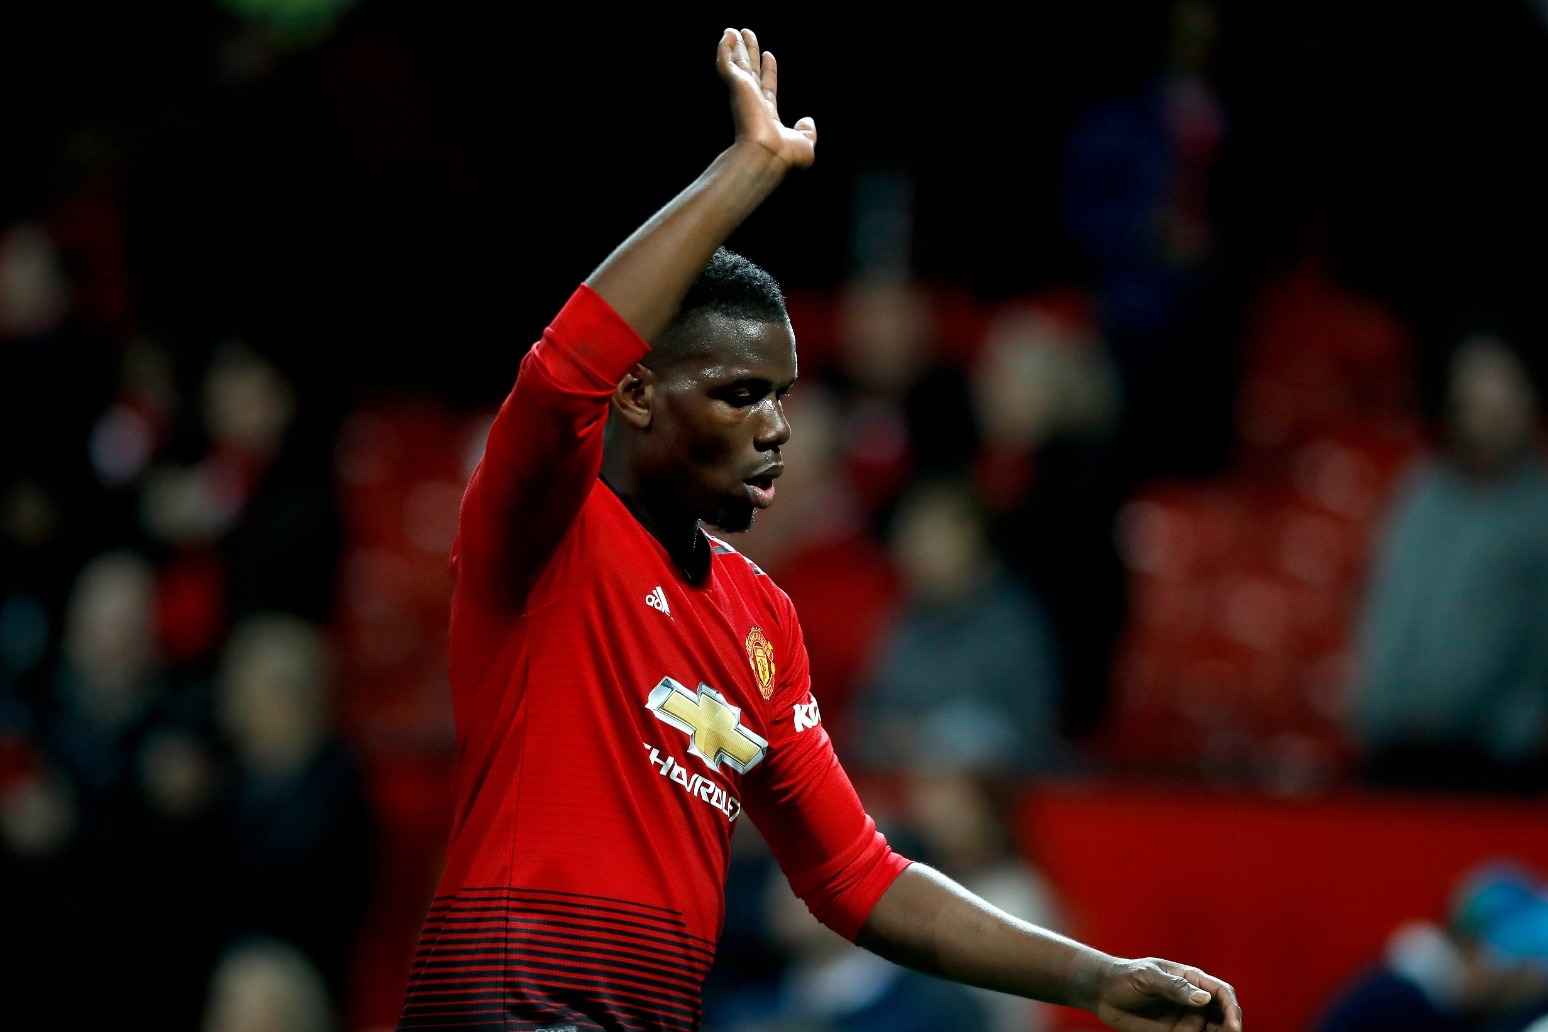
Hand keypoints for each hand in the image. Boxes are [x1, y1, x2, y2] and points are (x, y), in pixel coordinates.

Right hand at [716, 27, 815, 171]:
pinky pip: (726, 64)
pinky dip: (724, 50)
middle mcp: (752, 103)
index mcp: (766, 115)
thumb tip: (808, 121)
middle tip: (745, 36)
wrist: (768, 154)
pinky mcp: (736, 87)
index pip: (767, 87)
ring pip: (737, 64)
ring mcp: (743, 94)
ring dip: (734, 47)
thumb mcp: (804, 144)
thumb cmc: (784, 155)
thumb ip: (807, 132)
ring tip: (732, 30)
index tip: (768, 55)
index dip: (768, 71)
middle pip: (749, 72)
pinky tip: (727, 35)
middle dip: (748, 54)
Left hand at [1093, 957, 1242, 1031]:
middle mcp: (1193, 1000)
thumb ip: (1175, 986)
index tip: (1233, 1026)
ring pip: (1214, 1030)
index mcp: (1190, 979)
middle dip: (1231, 1027)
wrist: (1102, 993)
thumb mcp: (1148, 977)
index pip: (1221, 993)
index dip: (1231, 1009)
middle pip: (1223, 1014)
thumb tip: (1204, 998)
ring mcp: (1186, 1017)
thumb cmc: (1124, 977)